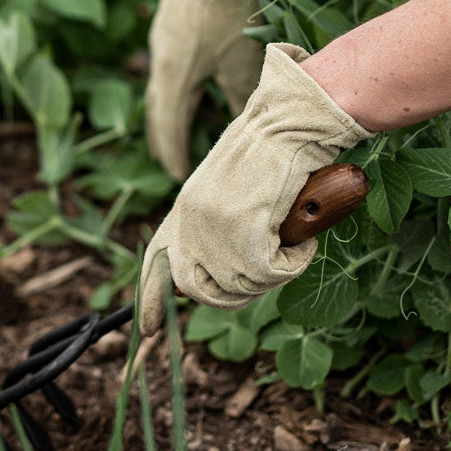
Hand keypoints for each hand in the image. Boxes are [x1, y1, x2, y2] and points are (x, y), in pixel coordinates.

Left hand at [137, 43, 367, 333]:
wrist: (291, 122)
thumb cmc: (272, 149)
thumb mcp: (229, 188)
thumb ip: (215, 223)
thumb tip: (213, 267)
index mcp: (184, 208)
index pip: (155, 263)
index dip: (151, 299)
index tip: (147, 328)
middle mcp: (191, 222)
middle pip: (198, 291)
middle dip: (231, 294)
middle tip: (265, 270)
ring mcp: (216, 231)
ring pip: (240, 288)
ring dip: (271, 274)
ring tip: (289, 241)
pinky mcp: (246, 237)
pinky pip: (272, 276)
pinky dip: (294, 261)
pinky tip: (303, 235)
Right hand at [145, 0, 281, 180]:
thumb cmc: (236, 11)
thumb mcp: (244, 62)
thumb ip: (241, 98)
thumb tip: (243, 127)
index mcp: (175, 78)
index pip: (170, 128)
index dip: (174, 154)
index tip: (179, 176)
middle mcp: (161, 60)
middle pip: (157, 108)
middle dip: (162, 137)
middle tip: (166, 159)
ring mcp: (163, 36)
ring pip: (161, 82)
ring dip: (166, 107)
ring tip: (172, 123)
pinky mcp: (171, 17)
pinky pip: (167, 61)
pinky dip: (174, 80)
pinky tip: (185, 77)